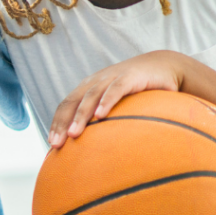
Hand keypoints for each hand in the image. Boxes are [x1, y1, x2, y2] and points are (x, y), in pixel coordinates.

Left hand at [49, 51, 184, 147]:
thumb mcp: (115, 103)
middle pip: (72, 102)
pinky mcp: (130, 77)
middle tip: (56, 143)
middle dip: (62, 123)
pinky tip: (101, 115)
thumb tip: (94, 149)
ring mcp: (111, 77)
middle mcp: (95, 82)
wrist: (163, 65)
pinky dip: (106, 101)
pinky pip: (116, 89)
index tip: (52, 143)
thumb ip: (103, 120)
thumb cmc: (136, 89)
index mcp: (88, 88)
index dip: (57, 123)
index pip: (66, 105)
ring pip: (90, 96)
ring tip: (73, 133)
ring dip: (80, 115)